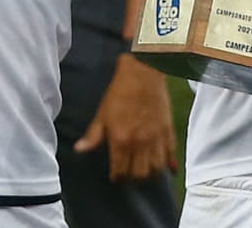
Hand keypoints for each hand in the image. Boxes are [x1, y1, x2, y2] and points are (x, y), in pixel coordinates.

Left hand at [73, 54, 175, 180]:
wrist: (143, 72)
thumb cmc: (120, 92)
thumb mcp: (102, 113)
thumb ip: (92, 136)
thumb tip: (79, 149)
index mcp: (121, 140)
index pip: (120, 170)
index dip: (117, 177)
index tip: (115, 177)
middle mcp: (140, 143)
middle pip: (139, 174)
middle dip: (133, 178)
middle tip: (128, 175)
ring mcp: (156, 138)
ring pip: (156, 169)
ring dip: (150, 175)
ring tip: (144, 173)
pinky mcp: (168, 131)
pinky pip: (171, 154)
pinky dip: (170, 165)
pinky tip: (168, 170)